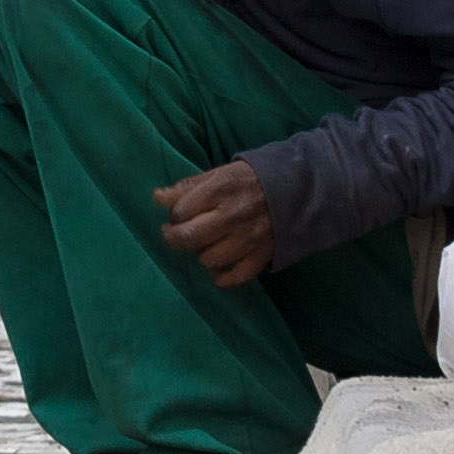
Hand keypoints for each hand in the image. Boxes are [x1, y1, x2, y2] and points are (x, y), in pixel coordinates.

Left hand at [156, 160, 274, 289]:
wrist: (297, 190)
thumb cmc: (250, 181)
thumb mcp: (218, 174)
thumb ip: (186, 187)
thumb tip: (157, 197)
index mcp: (220, 190)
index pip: (180, 211)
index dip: (173, 216)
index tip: (176, 217)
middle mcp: (233, 216)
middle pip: (190, 238)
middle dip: (175, 239)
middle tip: (175, 236)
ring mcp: (249, 239)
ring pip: (209, 259)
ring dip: (201, 254)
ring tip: (204, 245)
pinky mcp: (263, 256)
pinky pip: (236, 278)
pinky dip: (222, 279)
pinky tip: (217, 269)